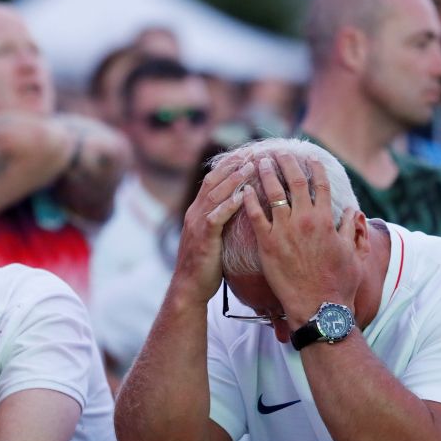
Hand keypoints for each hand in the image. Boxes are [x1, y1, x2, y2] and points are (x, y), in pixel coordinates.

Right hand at [174, 159, 254, 302]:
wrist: (189, 288)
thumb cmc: (205, 265)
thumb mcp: (211, 237)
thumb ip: (220, 221)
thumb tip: (238, 210)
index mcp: (196, 212)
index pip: (211, 181)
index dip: (227, 166)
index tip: (245, 154)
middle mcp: (194, 213)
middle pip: (213, 182)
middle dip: (232, 166)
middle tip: (251, 152)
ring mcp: (197, 225)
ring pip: (215, 195)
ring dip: (234, 180)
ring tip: (251, 167)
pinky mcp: (203, 238)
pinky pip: (217, 217)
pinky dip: (230, 205)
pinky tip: (244, 196)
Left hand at [241, 152, 363, 323]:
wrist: (319, 307)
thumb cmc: (338, 283)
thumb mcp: (352, 253)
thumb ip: (352, 229)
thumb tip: (354, 210)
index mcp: (326, 219)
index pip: (321, 185)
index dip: (315, 168)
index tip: (308, 157)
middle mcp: (305, 219)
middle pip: (295, 182)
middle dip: (287, 163)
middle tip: (279, 152)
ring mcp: (284, 230)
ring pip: (273, 193)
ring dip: (266, 174)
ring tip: (259, 162)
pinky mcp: (267, 244)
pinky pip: (255, 216)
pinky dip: (249, 200)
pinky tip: (243, 190)